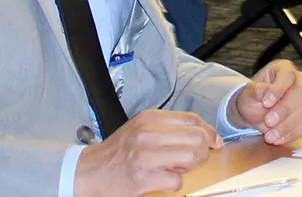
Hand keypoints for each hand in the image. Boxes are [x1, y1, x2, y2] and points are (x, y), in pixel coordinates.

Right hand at [74, 109, 221, 196]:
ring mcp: (144, 156)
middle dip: (203, 151)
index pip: (192, 119)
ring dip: (191, 167)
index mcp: (147, 119)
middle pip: (196, 137)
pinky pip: (176, 181)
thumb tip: (201, 134)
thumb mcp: (139, 129)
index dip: (209, 131)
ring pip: (191, 157)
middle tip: (196, 159)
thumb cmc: (117, 153)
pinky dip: (174, 184)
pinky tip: (163, 181)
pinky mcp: (142, 178)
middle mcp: (147, 134)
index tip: (214, 141)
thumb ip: (166, 128)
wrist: (88, 173)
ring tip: (178, 170)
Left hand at [230, 60, 301, 144]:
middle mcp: (301, 80)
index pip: (287, 76)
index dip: (278, 90)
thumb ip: (257, 91)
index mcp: (284, 68)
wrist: (257, 112)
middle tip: (268, 122)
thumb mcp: (249, 93)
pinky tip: (278, 139)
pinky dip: (292, 134)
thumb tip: (266, 92)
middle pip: (301, 93)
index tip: (266, 103)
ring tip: (270, 136)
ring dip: (287, 126)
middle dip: (284, 110)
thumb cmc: (254, 98)